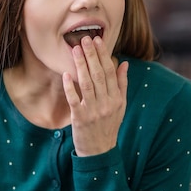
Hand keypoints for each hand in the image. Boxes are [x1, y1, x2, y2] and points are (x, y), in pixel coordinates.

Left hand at [62, 35, 127, 156]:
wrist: (100, 151)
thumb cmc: (109, 125)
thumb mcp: (120, 106)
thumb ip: (122, 84)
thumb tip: (124, 63)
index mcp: (117, 98)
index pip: (110, 72)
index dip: (103, 55)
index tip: (98, 40)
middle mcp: (106, 103)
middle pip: (99, 75)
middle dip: (92, 56)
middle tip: (85, 39)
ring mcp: (93, 111)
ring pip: (87, 84)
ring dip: (81, 66)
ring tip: (75, 50)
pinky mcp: (80, 119)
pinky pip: (74, 100)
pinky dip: (70, 87)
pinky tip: (66, 74)